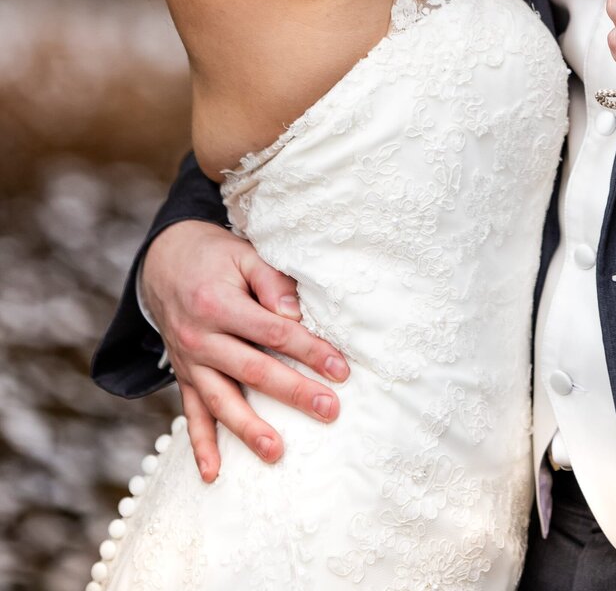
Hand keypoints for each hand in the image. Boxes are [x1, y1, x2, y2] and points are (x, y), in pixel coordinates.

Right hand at [142, 221, 348, 480]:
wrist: (163, 262)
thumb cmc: (215, 257)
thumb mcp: (244, 255)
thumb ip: (271, 281)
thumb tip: (294, 315)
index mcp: (218, 303)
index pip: (273, 332)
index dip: (309, 350)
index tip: (340, 369)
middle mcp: (200, 337)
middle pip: (252, 370)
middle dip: (293, 392)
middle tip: (328, 410)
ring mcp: (189, 361)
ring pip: (220, 400)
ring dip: (248, 429)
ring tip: (275, 452)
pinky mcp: (183, 376)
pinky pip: (190, 414)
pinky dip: (201, 445)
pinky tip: (213, 473)